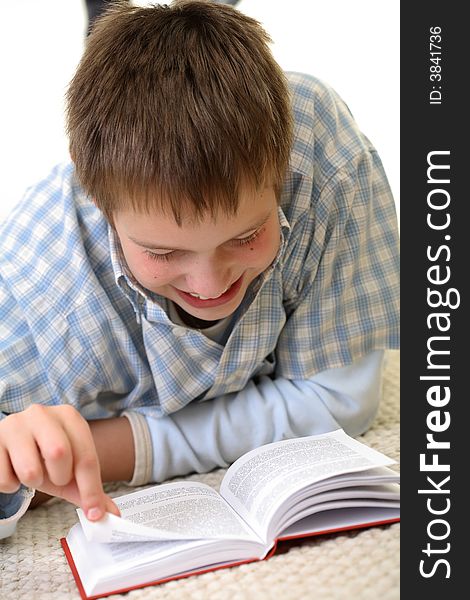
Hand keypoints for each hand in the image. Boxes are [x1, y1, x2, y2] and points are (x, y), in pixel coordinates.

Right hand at [0, 404, 119, 520]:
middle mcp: (43, 413)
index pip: (86, 456)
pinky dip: (11, 485)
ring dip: (34, 481)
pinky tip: (13, 469)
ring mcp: (16, 424)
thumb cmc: (43, 455)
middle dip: (59, 477)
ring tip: (32, 470)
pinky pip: (5, 479)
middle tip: (54, 477)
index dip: (91, 489)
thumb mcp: (68, 469)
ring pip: (30, 470)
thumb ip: (89, 491)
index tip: (94, 513)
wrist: (10, 444)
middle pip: (59, 454)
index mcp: (69, 417)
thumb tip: (110, 515)